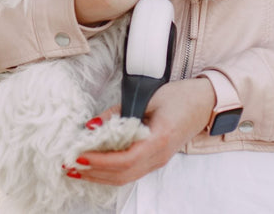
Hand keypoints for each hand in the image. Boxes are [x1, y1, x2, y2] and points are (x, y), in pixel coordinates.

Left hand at [73, 77, 213, 185]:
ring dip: (99, 175)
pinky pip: (130, 171)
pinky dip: (109, 171)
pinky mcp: (155, 159)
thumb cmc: (179, 96)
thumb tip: (91, 126)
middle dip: (94, 172)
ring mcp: (158, 160)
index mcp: (159, 139)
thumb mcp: (147, 97)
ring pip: (125, 177)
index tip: (79, 155)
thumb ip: (119, 112)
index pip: (125, 159)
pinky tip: (95, 166)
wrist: (205, 102)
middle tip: (68, 165)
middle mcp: (159, 156)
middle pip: (122, 174)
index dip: (100, 160)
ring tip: (76, 169)